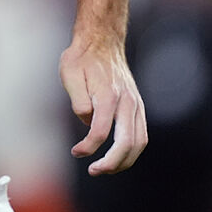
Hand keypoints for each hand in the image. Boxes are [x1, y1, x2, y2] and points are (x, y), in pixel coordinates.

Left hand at [59, 38, 147, 174]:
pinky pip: (141, 135)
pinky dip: (132, 150)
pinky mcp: (138, 106)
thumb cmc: (82, 58)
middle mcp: (127, 101)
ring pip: (139, 142)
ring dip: (124, 161)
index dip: (88, 147)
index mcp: (108, 95)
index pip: (101, 132)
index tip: (76, 152)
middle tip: (94, 171)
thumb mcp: (70, 73)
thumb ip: (78, 98)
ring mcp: (135, 104)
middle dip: (111, 163)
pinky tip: (117, 157)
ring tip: (105, 168)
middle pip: (127, 143)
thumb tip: (86, 121)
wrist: (102, 41)